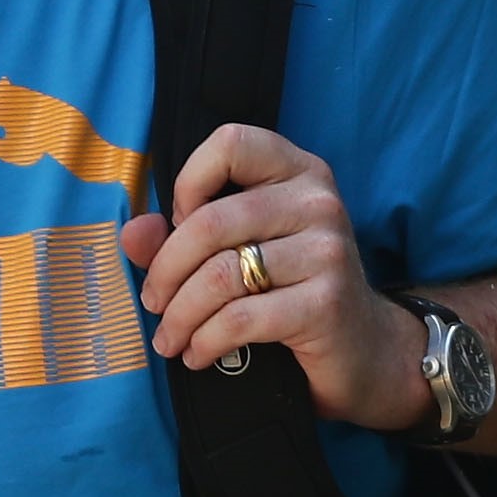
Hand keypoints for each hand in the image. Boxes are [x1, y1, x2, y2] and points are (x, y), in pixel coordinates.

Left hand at [123, 124, 431, 430]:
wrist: (362, 347)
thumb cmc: (290, 290)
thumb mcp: (240, 251)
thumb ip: (181, 235)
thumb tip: (134, 231)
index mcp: (298, 171)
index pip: (231, 142)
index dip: (189, 181)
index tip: (178, 225)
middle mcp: (318, 201)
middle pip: (210, 222)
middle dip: (166, 271)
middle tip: (154, 303)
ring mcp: (327, 251)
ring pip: (220, 276)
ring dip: (180, 316)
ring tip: (170, 338)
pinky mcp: (325, 303)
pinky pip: (240, 319)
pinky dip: (205, 342)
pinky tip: (197, 354)